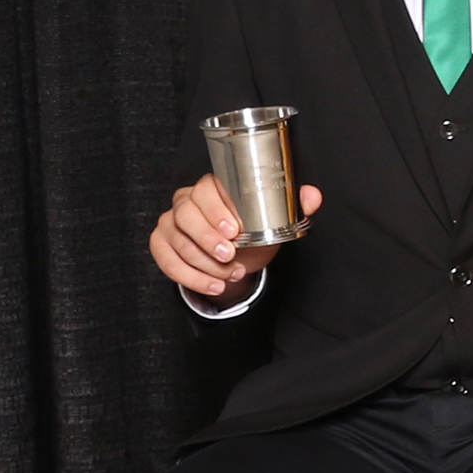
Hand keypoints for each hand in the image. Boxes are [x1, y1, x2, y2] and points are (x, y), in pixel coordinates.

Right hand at [151, 173, 315, 301]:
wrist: (238, 256)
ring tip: (230, 274)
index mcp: (211, 187)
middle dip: (207, 239)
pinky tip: (213, 285)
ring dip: (204, 263)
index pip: (205, 190)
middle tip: (230, 256)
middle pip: (185, 215)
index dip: (216, 210)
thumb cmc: (253, 231)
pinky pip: (167, 261)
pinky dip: (190, 277)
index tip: (234, 231)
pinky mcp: (160, 243)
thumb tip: (312, 196)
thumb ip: (294, 205)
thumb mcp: (276, 219)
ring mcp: (169, 222)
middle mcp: (185, 200)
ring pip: (177, 241)